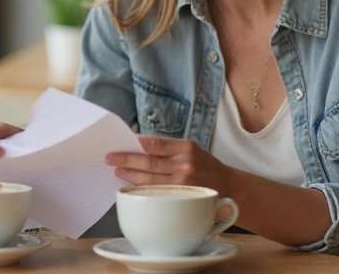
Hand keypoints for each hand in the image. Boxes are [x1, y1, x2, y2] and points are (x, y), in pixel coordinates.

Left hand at [106, 135, 228, 187]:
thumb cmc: (204, 166)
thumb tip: (138, 145)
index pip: (156, 143)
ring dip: (130, 175)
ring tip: (117, 170)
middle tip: (110, 157)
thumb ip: (168, 149)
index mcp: (186, 147)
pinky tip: (132, 184)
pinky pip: (157, 191)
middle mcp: (185, 164)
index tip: (122, 141)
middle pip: (149, 162)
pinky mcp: (182, 197)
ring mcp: (183, 182)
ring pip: (150, 179)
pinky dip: (142, 187)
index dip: (137, 143)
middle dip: (126, 159)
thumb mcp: (191, 150)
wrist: (228, 186)